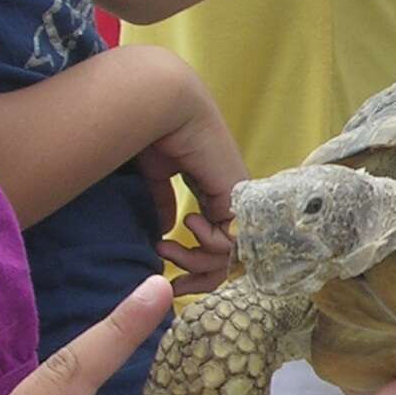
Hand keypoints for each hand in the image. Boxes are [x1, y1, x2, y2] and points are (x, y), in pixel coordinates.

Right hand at [133, 72, 250, 296]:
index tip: (173, 280)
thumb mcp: (157, 176)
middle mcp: (231, 201)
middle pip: (228, 261)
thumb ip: (163, 200)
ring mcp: (238, 202)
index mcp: (215, 194)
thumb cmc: (157, 134)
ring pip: (230, 257)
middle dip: (199, 280)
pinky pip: (231, 242)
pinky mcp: (237, 199)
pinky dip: (206, 243)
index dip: (197, 269)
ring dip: (194, 261)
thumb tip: (165, 228)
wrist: (167, 110)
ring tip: (166, 247)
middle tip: (175, 284)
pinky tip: (189, 222)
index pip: (218, 247)